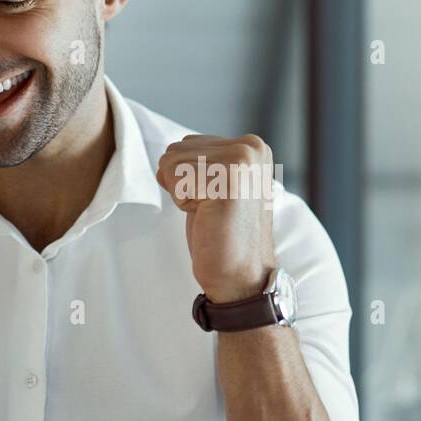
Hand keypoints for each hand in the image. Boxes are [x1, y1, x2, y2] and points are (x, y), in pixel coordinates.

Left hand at [155, 134, 277, 301]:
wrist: (242, 276)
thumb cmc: (224, 236)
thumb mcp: (216, 185)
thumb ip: (202, 162)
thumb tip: (168, 154)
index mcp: (252, 145)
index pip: (187, 143)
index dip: (189, 178)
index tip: (216, 201)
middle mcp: (250, 146)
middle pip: (176, 149)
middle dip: (184, 184)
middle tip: (213, 210)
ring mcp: (241, 160)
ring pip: (171, 162)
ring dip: (183, 194)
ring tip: (212, 213)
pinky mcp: (227, 178)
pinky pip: (173, 178)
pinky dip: (183, 202)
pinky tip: (209, 217)